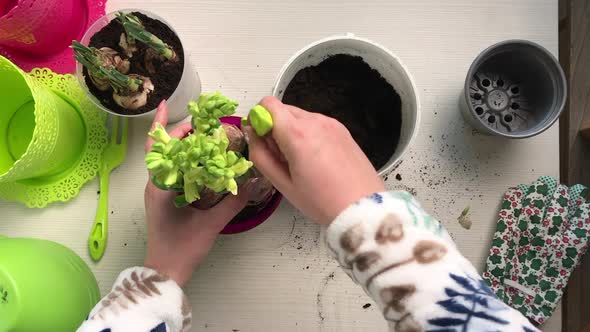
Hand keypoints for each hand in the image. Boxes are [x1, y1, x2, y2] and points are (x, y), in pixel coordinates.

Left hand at [143, 101, 248, 286]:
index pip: (159, 147)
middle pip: (164, 149)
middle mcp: (157, 185)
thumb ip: (233, 202)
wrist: (166, 271)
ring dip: (181, 146)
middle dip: (180, 132)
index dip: (164, 126)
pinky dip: (185, 161)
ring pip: (168, 160)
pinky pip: (173, 172)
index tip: (169, 106)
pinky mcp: (166, 200)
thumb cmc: (181, 248)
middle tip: (201, 122)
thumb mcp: (210, 223)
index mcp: (160, 185)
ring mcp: (160, 192)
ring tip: (202, 135)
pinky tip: (200, 160)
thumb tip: (254, 182)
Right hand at [245, 97, 384, 224]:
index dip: (259, 121)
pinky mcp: (342, 130)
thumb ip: (261, 155)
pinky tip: (316, 160)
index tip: (263, 141)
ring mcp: (331, 124)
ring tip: (301, 162)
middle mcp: (316, 121)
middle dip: (275, 128)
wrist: (362, 207)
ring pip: (299, 116)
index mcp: (297, 134)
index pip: (267, 105)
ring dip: (292, 132)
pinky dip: (309, 135)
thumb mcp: (283, 184)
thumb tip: (252, 136)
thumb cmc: (324, 201)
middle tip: (281, 157)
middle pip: (282, 109)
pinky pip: (316, 124)